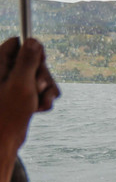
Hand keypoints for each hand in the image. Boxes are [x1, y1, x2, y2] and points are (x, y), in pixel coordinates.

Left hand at [0, 37, 58, 152]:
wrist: (3, 140)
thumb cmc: (6, 114)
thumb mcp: (20, 84)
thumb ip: (27, 61)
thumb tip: (33, 40)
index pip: (17, 44)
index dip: (32, 51)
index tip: (39, 62)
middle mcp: (5, 73)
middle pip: (33, 61)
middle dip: (42, 76)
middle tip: (36, 88)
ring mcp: (15, 85)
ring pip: (40, 78)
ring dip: (45, 91)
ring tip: (38, 103)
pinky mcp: (23, 97)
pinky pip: (42, 92)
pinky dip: (44, 100)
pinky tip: (38, 109)